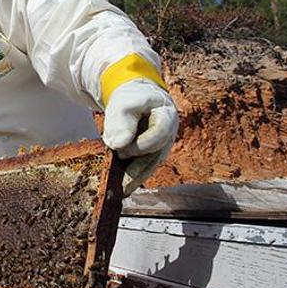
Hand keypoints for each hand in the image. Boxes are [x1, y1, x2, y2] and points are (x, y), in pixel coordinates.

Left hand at [102, 79, 177, 195]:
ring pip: (150, 165)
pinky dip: (133, 176)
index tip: (120, 149)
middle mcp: (168, 135)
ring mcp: (161, 146)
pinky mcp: (151, 153)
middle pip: (155, 155)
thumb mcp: (124, 103)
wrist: (135, 96)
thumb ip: (122, 121)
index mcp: (167, 117)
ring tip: (122, 191)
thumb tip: (119, 145)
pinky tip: (123, 188)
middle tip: (121, 184)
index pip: (158, 135)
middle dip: (137, 170)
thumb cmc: (131, 97)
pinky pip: (144, 167)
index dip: (140, 145)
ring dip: (136, 178)